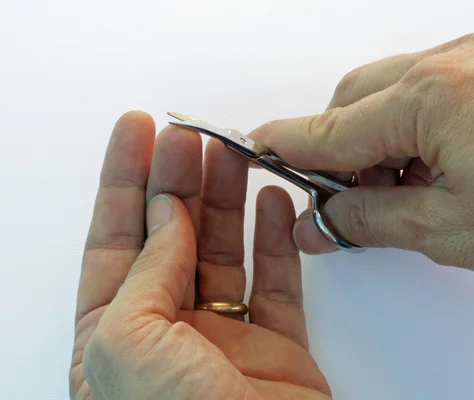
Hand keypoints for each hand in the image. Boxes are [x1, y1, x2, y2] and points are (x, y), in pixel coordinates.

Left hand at [69, 112, 330, 398]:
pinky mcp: (278, 348)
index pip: (115, 240)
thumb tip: (167, 218)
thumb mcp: (127, 345)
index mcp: (114, 337)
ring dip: (228, 198)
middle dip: (179, 178)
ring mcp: (225, 339)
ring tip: (236, 153)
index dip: (124, 180)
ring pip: (224, 250)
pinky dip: (275, 237)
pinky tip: (271, 203)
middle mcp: (168, 335)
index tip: (138, 129)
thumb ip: (146, 272)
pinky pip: (276, 279)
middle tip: (193, 132)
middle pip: (172, 236)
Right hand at [249, 32, 473, 296]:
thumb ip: (371, 219)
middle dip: (337, 148)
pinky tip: (429, 169)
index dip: (289, 144)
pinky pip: (431, 90)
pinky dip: (414, 129)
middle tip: (338, 198)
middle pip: (355, 99)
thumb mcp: (450, 232)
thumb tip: (322, 219)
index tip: (257, 149)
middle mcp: (453, 62)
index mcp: (434, 97)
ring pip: (392, 93)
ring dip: (378, 141)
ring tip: (397, 194)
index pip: (333, 127)